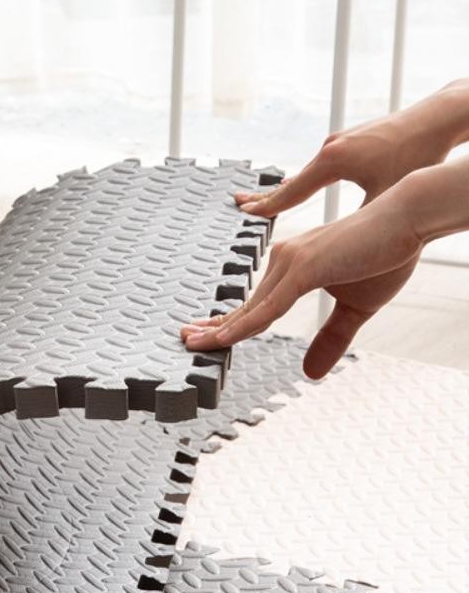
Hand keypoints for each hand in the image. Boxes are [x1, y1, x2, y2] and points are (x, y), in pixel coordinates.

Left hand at [182, 176, 426, 377]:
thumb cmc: (386, 255)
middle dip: (214, 327)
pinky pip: (270, 307)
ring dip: (221, 330)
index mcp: (292, 267)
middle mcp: (284, 260)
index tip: (205, 336)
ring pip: (252, 309)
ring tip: (192, 343)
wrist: (409, 219)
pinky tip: (224, 339)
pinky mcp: (304, 268)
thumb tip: (311, 373)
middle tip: (184, 339)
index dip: (230, 323)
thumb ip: (330, 338)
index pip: (256, 304)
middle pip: (245, 306)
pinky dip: (246, 325)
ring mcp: (291, 263)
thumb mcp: (356, 308)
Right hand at [233, 82, 468, 217]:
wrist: (441, 117)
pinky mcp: (354, 141)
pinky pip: (323, 165)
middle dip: (267, 195)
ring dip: (290, 187)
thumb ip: (360, 219)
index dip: (266, 206)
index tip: (243, 212)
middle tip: (239, 201)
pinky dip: (309, 178)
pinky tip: (309, 181)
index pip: (291, 191)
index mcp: (333, 162)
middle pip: (292, 180)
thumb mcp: (386, 194)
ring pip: (308, 172)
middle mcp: (330, 148)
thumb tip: (342, 246)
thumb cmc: (419, 153)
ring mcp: (341, 142)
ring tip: (271, 197)